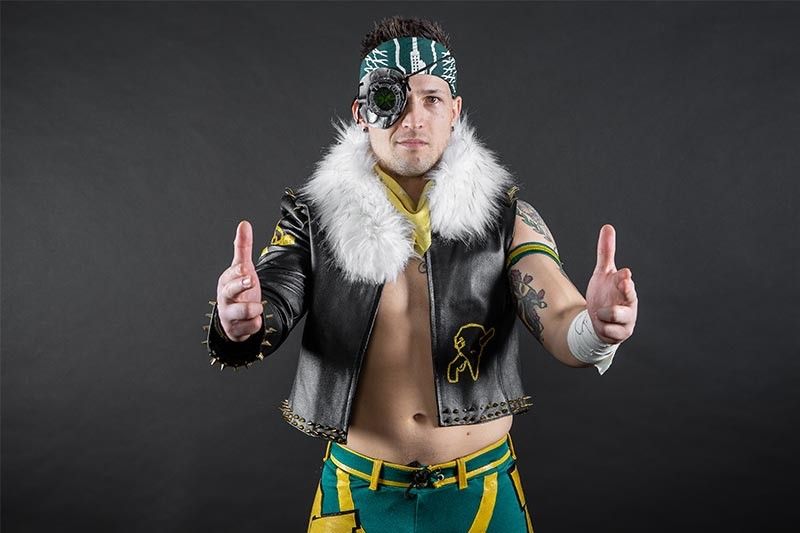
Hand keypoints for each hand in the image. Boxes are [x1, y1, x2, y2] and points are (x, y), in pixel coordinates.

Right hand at [216, 221, 262, 341]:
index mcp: (226, 282)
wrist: (234, 319)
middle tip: (250, 279)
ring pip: (241, 312)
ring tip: (259, 306)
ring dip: (253, 309)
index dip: (239, 273)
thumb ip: (242, 248)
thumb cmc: (239, 290)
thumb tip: (244, 224)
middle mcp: (225, 299)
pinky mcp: (237, 330)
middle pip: (229, 292)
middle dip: (240, 286)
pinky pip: (250, 328)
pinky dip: (255, 325)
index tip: (247, 269)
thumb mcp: (241, 269)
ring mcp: (230, 315)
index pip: (231, 275)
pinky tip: (257, 322)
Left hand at [585, 224, 637, 343]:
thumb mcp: (603, 273)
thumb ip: (606, 252)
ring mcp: (626, 319)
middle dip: (627, 291)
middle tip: (625, 283)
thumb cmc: (605, 294)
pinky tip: (600, 325)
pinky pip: (610, 331)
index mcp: (625, 287)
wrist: (598, 321)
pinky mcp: (620, 334)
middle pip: (630, 297)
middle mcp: (629, 302)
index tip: (624, 272)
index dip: (624, 277)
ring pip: (619, 315)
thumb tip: (607, 227)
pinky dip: (603, 327)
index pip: (626, 280)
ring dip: (606, 313)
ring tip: (599, 311)